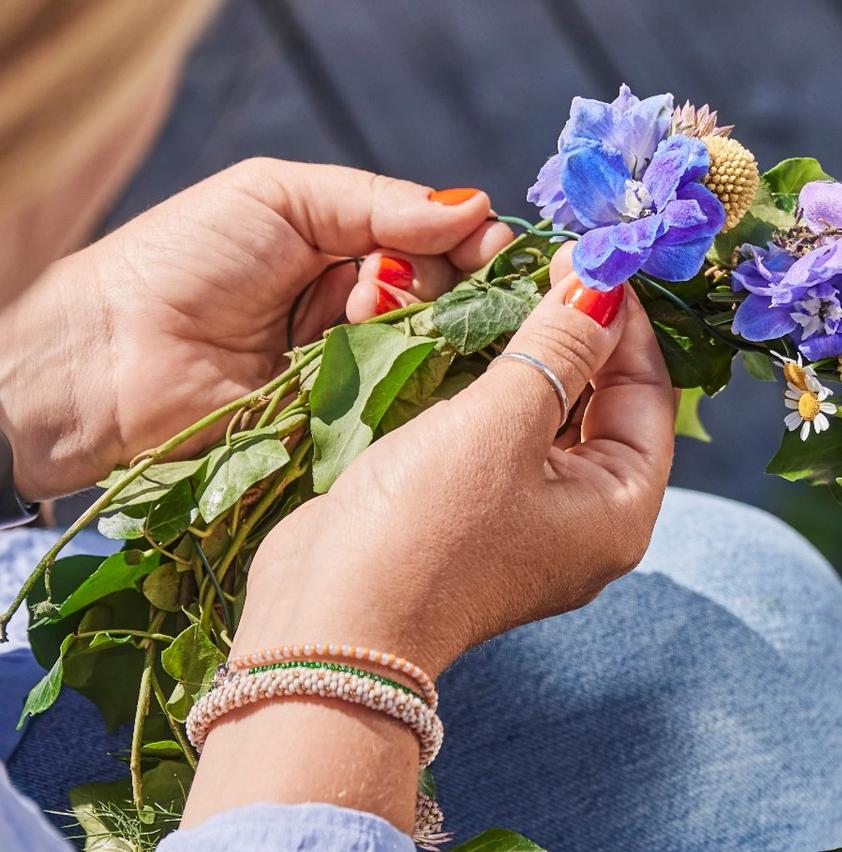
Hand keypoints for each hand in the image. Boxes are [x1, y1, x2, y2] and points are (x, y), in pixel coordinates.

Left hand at [0, 158, 512, 500]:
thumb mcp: (278, 197)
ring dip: (420, 331)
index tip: (493, 247)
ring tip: (368, 319)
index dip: (471, 246)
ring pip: (435, 352)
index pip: (437, 246)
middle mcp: (363, 313)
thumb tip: (472, 209)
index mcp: (346, 250)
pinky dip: (414, 387)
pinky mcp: (355, 429)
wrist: (114, 361)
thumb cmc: (180, 263)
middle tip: (391, 285)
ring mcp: (362, 374)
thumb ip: (375, 202)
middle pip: (448, 299)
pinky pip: (409, 407)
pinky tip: (403, 370)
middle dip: (441, 285)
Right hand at [181, 247, 674, 830]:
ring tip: (505, 284)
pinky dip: (491, 387)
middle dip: (578, 333)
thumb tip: (604, 285)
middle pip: (604, 405)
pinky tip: (467, 337)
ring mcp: (530, 524)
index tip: (591, 253)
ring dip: (531, 353)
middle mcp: (586, 522)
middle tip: (546, 260)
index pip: (649, 395)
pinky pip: (502, 437)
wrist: (331, 624)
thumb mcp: (502, 425)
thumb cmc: (426, 530)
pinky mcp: (474, 518)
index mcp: (620, 511)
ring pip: (549, 417)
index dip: (624, 319)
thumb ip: (557, 348)